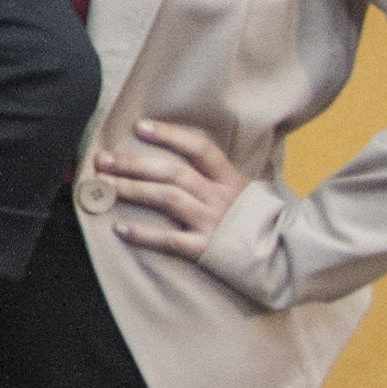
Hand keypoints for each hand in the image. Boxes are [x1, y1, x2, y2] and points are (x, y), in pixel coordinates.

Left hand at [98, 120, 245, 258]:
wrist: (283, 260)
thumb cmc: (255, 223)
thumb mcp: (244, 193)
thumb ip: (216, 178)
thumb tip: (178, 159)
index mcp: (231, 179)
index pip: (200, 148)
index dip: (170, 135)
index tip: (139, 127)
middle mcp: (221, 197)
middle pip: (174, 172)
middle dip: (135, 164)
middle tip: (103, 160)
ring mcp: (213, 222)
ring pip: (168, 198)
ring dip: (134, 189)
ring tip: (107, 185)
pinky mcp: (207, 248)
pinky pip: (170, 240)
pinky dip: (143, 234)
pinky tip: (120, 229)